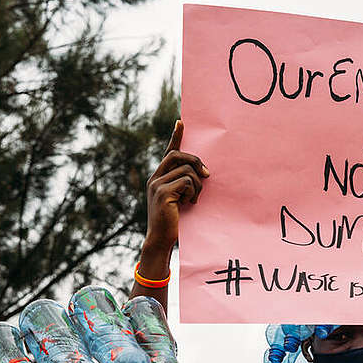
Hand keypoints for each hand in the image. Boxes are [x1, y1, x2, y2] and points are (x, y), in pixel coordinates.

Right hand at [144, 119, 210, 250]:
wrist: (161, 240)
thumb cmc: (174, 221)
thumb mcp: (179, 199)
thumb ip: (184, 184)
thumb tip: (202, 173)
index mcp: (158, 178)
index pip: (168, 153)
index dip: (175, 137)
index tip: (181, 122)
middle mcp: (155, 178)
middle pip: (178, 155)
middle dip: (196, 161)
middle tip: (207, 175)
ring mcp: (157, 184)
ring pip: (187, 171)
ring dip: (197, 185)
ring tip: (193, 199)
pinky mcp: (163, 192)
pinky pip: (187, 182)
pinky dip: (193, 192)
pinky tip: (190, 203)